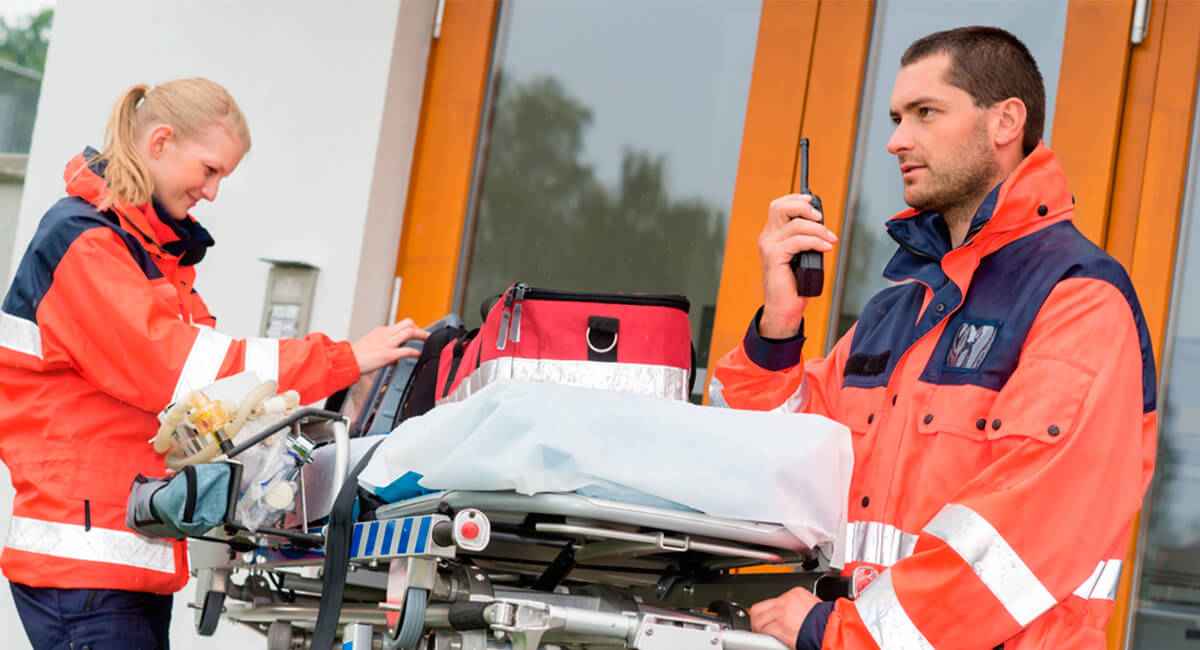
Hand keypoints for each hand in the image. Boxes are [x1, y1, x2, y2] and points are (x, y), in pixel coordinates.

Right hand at [350, 318, 429, 373]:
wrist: (347, 360)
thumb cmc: (356, 355)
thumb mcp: (370, 344)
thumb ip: (383, 346)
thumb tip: (394, 356)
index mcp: (381, 331)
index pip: (399, 326)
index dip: (409, 329)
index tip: (415, 334)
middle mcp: (385, 334)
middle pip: (407, 323)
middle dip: (418, 328)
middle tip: (426, 334)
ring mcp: (388, 343)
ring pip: (409, 332)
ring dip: (422, 335)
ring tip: (428, 339)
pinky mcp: (388, 354)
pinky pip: (407, 350)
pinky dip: (415, 352)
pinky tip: (419, 354)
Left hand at [750, 586, 821, 647]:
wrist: (832, 630)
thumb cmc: (827, 621)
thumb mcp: (813, 606)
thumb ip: (798, 607)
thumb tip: (791, 615)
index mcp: (795, 593)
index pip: (773, 600)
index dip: (769, 612)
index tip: (770, 618)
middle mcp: (786, 601)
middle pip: (760, 607)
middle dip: (757, 618)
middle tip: (760, 627)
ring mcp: (781, 614)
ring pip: (758, 619)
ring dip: (759, 628)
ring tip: (763, 634)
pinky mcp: (779, 627)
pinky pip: (764, 630)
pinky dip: (764, 636)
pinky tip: (768, 640)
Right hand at [758, 194, 837, 337]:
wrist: (785, 307)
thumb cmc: (794, 283)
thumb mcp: (801, 254)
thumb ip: (805, 238)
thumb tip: (821, 224)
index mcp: (772, 235)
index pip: (779, 206)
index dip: (796, 199)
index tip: (813, 201)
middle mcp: (767, 238)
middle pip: (780, 207)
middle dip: (803, 207)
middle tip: (820, 218)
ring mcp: (769, 247)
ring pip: (794, 225)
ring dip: (818, 230)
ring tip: (830, 239)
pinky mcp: (774, 257)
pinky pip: (798, 241)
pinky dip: (815, 242)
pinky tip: (825, 247)